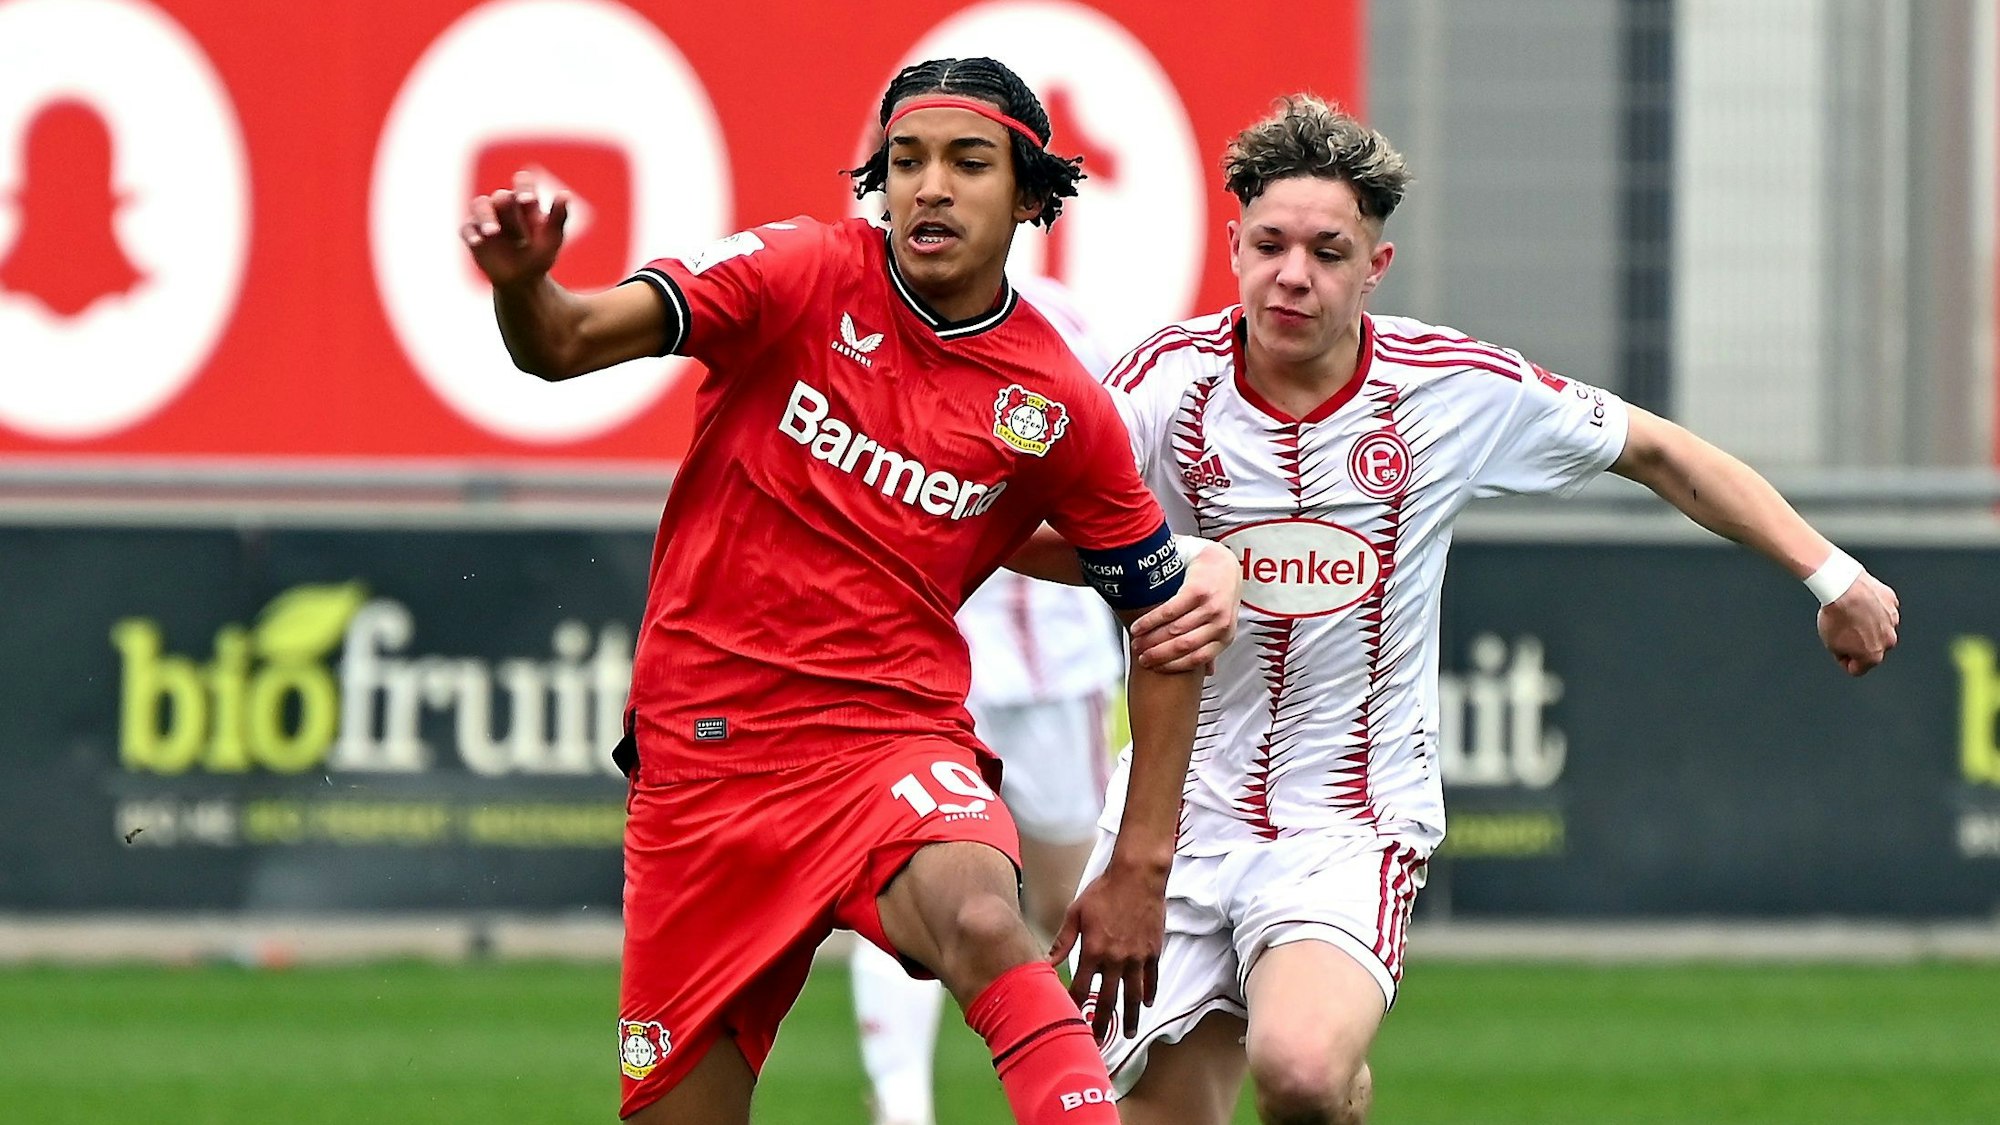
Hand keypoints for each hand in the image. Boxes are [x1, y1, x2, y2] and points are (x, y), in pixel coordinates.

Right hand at [462, 170, 568, 287]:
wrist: (523, 281)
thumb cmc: (540, 255)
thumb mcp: (552, 239)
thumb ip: (558, 217)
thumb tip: (565, 194)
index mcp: (525, 202)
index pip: (523, 183)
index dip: (524, 188)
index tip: (528, 201)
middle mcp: (504, 206)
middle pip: (501, 197)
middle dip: (506, 208)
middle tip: (513, 229)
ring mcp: (486, 218)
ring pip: (480, 205)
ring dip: (485, 216)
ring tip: (492, 232)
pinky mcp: (472, 233)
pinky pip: (466, 228)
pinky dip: (470, 233)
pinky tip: (477, 242)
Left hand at [1049, 859, 1166, 1041]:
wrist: (1138, 876)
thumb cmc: (1104, 890)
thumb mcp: (1076, 912)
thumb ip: (1063, 940)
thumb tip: (1047, 961)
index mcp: (1093, 950)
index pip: (1081, 987)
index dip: (1075, 1006)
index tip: (1071, 1020)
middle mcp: (1116, 959)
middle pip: (1108, 999)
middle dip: (1102, 1022)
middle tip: (1099, 1040)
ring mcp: (1137, 957)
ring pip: (1133, 995)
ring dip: (1130, 1017)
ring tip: (1129, 1033)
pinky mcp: (1153, 951)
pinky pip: (1151, 978)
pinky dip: (1149, 992)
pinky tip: (1146, 1003)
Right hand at [1130, 542, 1239, 673]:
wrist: (1222, 562)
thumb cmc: (1218, 593)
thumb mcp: (1220, 623)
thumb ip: (1212, 645)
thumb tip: (1207, 672)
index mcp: (1225, 637)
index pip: (1195, 659)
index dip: (1170, 665)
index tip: (1152, 667)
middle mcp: (1220, 624)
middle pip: (1182, 646)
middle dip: (1156, 654)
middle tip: (1139, 655)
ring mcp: (1211, 607)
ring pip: (1173, 630)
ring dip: (1150, 638)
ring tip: (1135, 640)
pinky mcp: (1198, 591)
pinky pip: (1169, 612)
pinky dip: (1150, 621)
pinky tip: (1139, 626)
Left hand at [1818, 572, 1897, 675]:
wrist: (1844, 588)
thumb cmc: (1837, 616)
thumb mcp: (1831, 645)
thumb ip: (1843, 655)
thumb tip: (1849, 655)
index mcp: (1874, 655)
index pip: (1858, 668)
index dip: (1844, 660)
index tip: (1838, 649)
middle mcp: (1889, 640)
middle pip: (1872, 648)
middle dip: (1859, 643)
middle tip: (1843, 630)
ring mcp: (1893, 621)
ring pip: (1879, 628)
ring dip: (1868, 625)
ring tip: (1850, 614)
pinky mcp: (1892, 603)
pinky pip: (1882, 610)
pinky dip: (1873, 608)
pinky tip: (1859, 603)